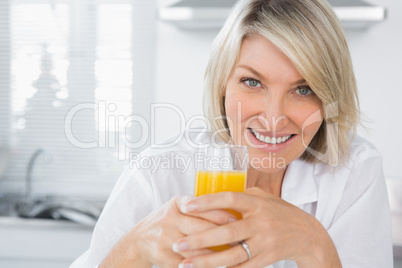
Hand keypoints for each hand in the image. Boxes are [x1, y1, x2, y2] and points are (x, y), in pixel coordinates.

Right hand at [99, 195, 238, 267]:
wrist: (140, 239)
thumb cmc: (168, 220)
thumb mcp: (179, 207)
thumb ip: (200, 206)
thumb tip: (232, 205)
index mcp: (177, 204)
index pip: (204, 207)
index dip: (223, 214)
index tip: (239, 220)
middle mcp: (170, 219)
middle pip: (203, 228)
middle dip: (225, 235)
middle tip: (242, 239)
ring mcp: (165, 238)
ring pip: (197, 249)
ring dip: (217, 254)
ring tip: (234, 254)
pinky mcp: (163, 256)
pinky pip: (188, 263)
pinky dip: (203, 266)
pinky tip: (217, 266)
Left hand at [174, 187, 340, 267]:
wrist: (307, 235)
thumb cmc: (280, 212)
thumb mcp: (264, 197)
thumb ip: (241, 195)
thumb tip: (213, 193)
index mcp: (257, 204)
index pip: (230, 199)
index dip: (208, 202)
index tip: (186, 205)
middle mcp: (260, 223)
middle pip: (227, 233)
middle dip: (200, 239)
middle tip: (177, 243)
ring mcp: (264, 244)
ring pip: (232, 256)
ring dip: (206, 261)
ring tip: (185, 264)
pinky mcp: (265, 260)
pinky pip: (241, 267)